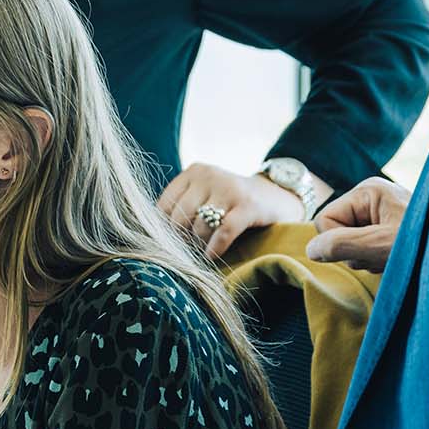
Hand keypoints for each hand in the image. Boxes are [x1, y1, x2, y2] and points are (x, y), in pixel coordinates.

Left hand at [156, 162, 305, 260]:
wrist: (276, 197)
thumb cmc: (231, 202)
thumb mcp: (206, 195)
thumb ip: (182, 206)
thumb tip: (152, 234)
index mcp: (194, 171)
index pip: (165, 203)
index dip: (163, 228)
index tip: (168, 242)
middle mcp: (210, 175)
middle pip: (180, 216)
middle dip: (182, 238)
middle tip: (186, 250)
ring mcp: (229, 189)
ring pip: (200, 226)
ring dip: (200, 244)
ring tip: (201, 250)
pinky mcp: (247, 205)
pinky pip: (223, 232)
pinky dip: (214, 248)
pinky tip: (211, 257)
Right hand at [304, 176, 409, 273]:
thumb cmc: (428, 246)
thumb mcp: (381, 246)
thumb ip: (341, 245)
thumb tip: (311, 250)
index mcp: (368, 190)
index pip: (324, 220)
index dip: (339, 243)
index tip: (372, 250)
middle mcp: (373, 197)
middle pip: (337, 232)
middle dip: (357, 252)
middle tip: (386, 255)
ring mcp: (381, 212)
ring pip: (350, 243)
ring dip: (368, 258)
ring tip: (393, 258)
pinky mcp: (388, 228)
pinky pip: (366, 247)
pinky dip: (377, 259)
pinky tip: (396, 260)